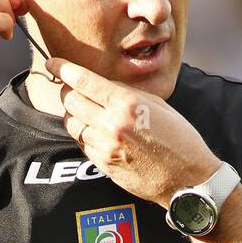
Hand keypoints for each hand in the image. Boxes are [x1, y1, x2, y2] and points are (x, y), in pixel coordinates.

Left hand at [47, 58, 220, 206]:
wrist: (187, 179)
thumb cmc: (179, 138)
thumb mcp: (157, 105)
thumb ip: (126, 93)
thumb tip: (100, 86)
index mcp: (126, 103)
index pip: (83, 81)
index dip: (63, 68)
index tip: (53, 63)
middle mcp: (111, 124)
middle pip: (70, 101)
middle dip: (68, 92)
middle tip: (74, 90)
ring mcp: (105, 147)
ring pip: (72, 124)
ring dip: (75, 116)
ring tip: (89, 113)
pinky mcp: (103, 165)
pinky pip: (82, 144)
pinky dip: (86, 136)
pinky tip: (101, 134)